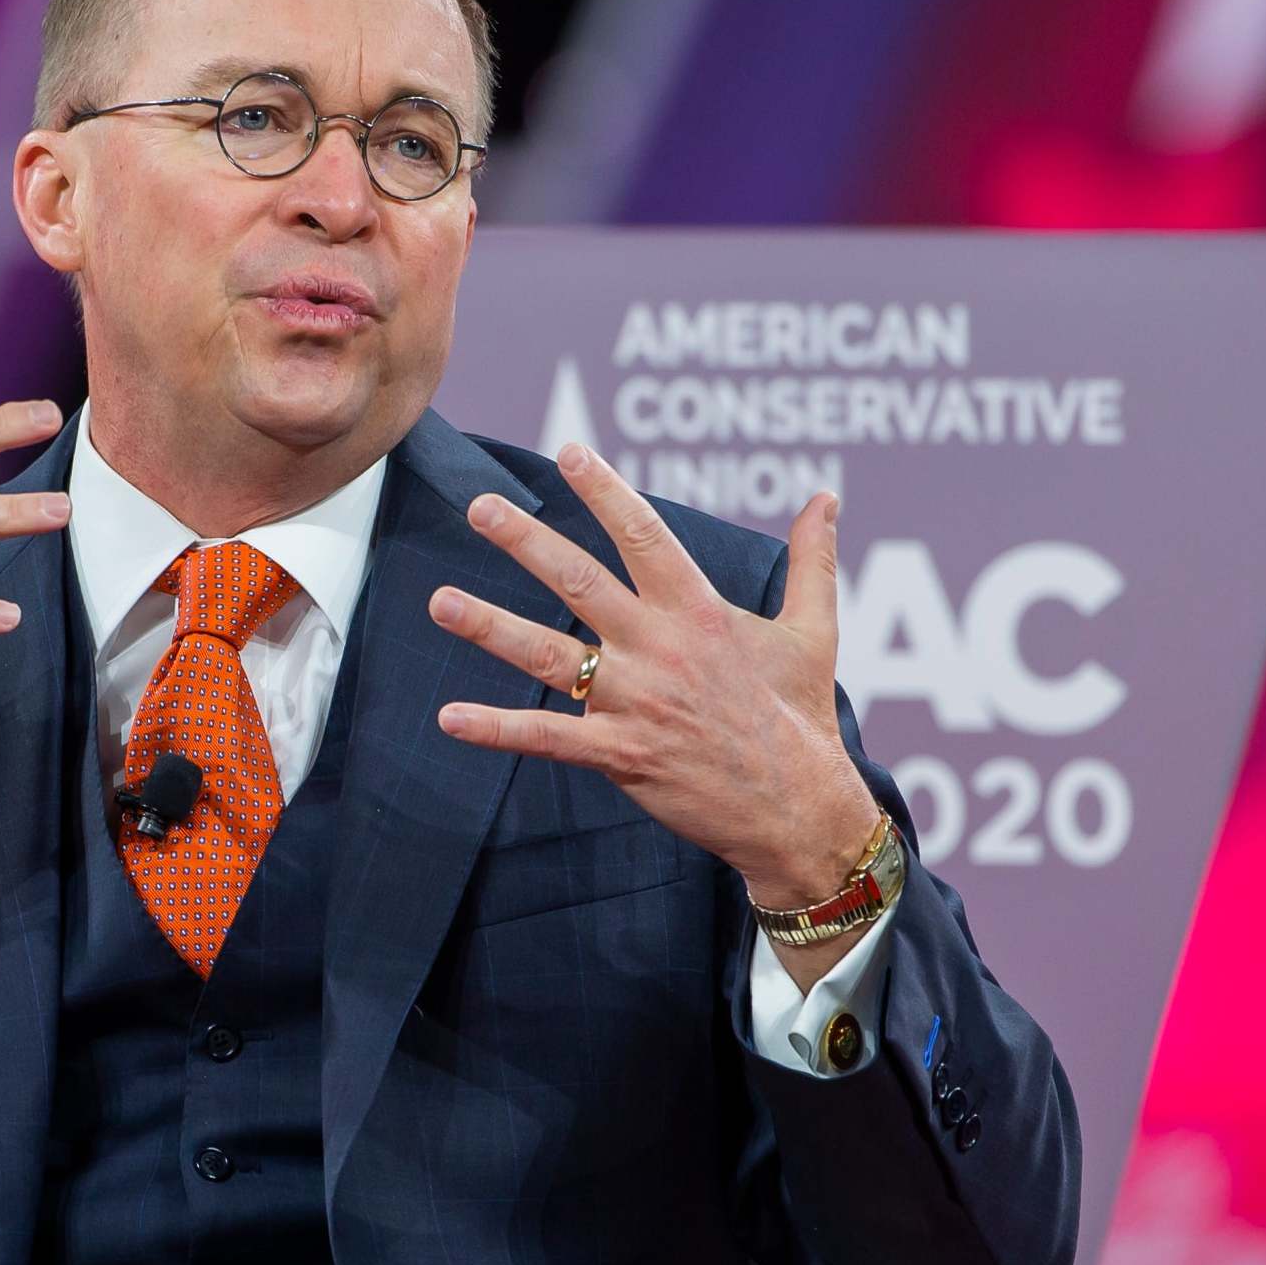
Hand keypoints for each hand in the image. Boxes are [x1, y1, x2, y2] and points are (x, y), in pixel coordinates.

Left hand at [427, 443, 877, 907]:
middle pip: (580, 582)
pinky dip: (498, 729)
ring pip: (550, 655)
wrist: (800, 812)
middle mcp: (660, 649)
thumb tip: (826, 498)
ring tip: (439, 601)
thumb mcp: (814, 632)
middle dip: (526, 541)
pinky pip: (547, 738)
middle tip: (479, 505)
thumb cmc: (802, 719)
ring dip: (490, 627)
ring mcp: (636, 702)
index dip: (606, 493)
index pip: (646, 536)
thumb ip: (811, 561)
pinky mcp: (621, 754)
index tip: (570, 452)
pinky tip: (449, 719)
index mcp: (699, 612)